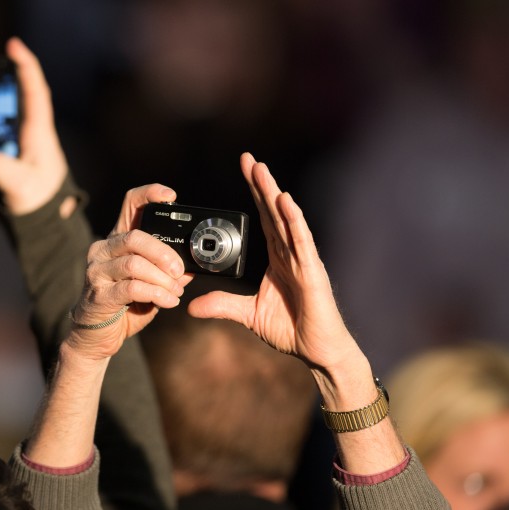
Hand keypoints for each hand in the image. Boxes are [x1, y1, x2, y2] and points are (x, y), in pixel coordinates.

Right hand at [67, 184, 191, 360]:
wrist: (96, 337)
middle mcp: (102, 250)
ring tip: (175, 291)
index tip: (171, 197)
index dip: (149, 194)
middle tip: (179, 270)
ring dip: (161, 279)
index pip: (130, 204)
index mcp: (117, 240)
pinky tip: (168, 302)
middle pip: (135, 237)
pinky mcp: (98, 295)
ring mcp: (96, 272)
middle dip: (163, 253)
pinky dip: (156, 294)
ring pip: (133, 264)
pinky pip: (131, 288)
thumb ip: (168, 272)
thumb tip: (192, 265)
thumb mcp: (151, 284)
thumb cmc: (125, 305)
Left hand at [186, 154, 366, 392]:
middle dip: (261, 184)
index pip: (263, 218)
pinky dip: (294, 221)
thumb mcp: (247, 314)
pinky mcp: (312, 272)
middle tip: (247, 158)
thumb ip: (222, 305)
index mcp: (277, 258)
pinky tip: (285, 202)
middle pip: (273, 211)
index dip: (253, 194)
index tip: (242, 169)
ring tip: (261, 170)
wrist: (317, 350)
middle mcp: (291, 253)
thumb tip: (191, 306)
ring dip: (273, 194)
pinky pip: (301, 242)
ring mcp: (303, 260)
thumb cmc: (292, 329)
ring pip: (287, 220)